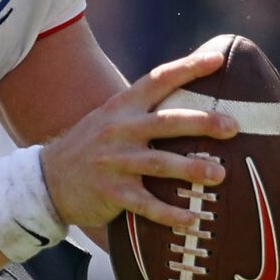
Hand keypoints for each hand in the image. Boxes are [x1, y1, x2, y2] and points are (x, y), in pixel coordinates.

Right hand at [39, 46, 234, 233]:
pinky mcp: (110, 193)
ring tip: (220, 174)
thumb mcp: (109, 120)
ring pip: (160, 164)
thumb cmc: (89, 149)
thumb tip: (191, 106)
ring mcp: (114, 163)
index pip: (158, 79)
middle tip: (233, 127)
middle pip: (167, 122)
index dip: (188, 68)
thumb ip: (142, 112)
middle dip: (203, 123)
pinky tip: (192, 219)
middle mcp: (118, 131)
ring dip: (193, 169)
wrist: (46, 182)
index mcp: (121, 108)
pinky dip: (170, 213)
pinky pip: (145, 204)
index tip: (218, 60)